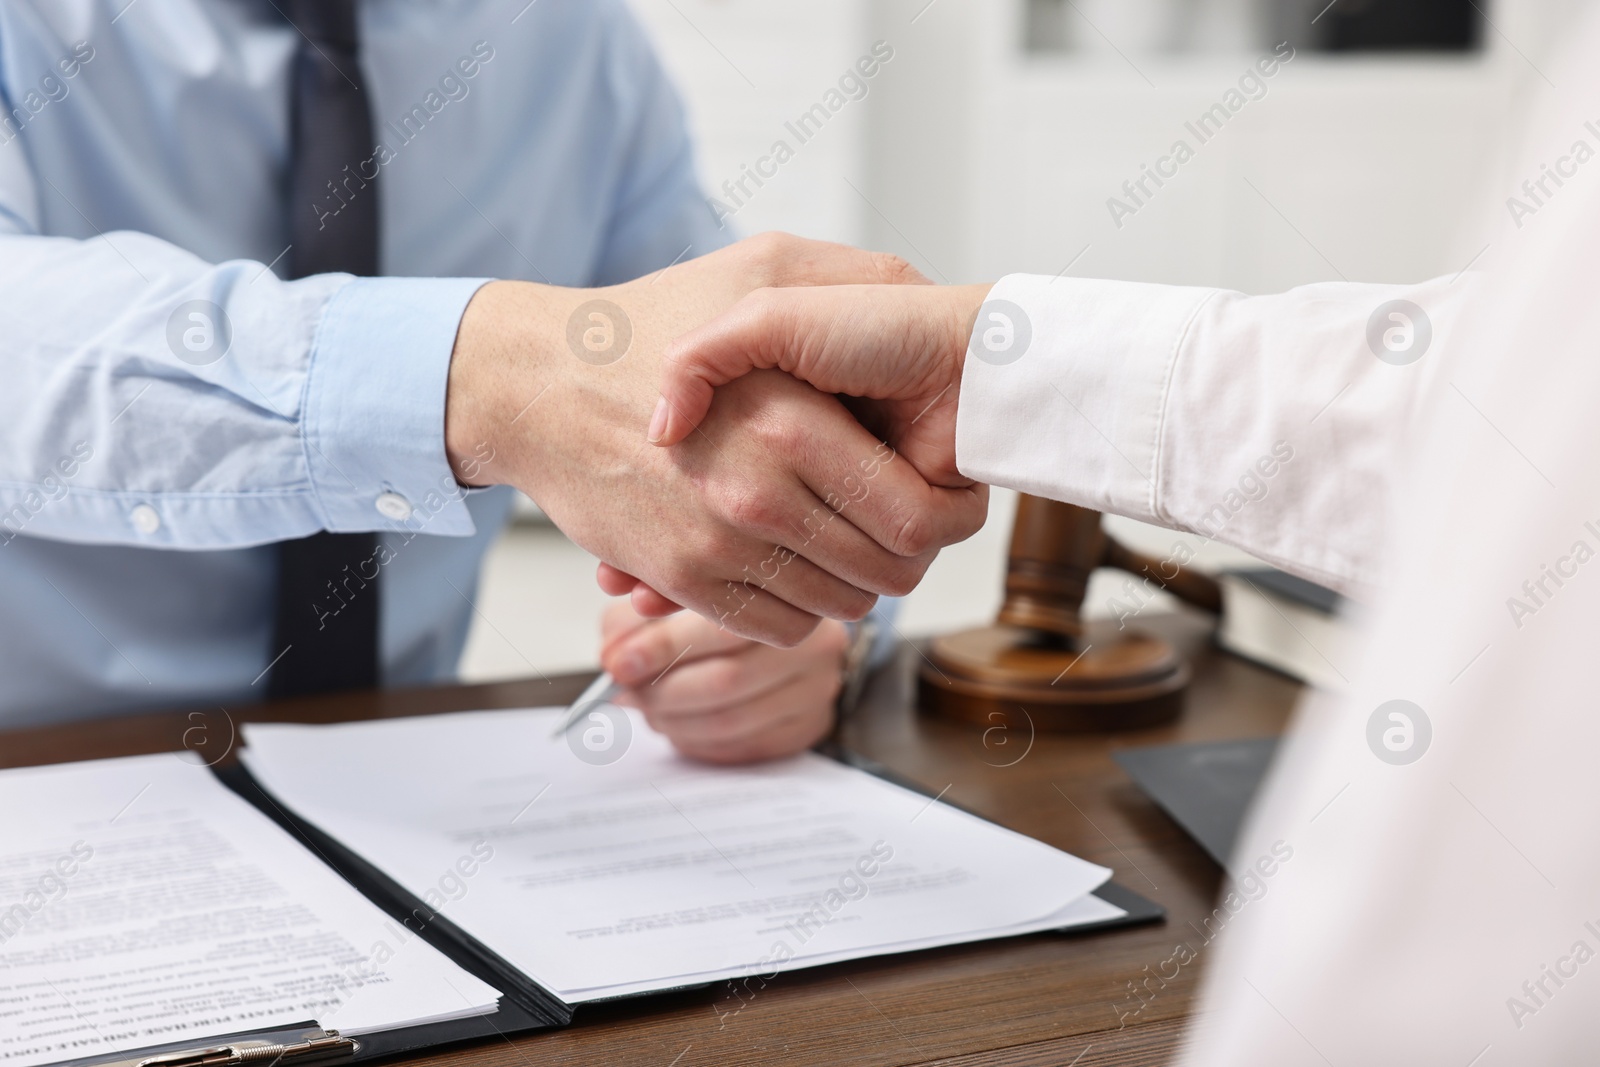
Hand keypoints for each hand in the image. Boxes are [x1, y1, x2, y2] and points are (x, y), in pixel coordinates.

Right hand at [444, 234, 987, 645]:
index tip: (942, 495)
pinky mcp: (683, 580)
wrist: (539, 383)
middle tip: (900, 522)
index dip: (947, 515)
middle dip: (908, 553)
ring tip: (847, 537)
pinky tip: (795, 563)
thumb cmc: (648, 323)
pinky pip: (782, 626)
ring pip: (840, 606)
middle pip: (888, 573)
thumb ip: (852, 284)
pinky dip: (800, 608)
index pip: (918, 519)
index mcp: (792, 424)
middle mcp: (758, 495)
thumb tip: (923, 346)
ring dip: (855, 582)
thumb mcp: (761, 271)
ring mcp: (718, 545)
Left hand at [599, 598, 846, 763]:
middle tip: (625, 693)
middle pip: (725, 681)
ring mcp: (817, 689)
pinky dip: (699, 742)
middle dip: (662, 693)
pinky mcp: (811, 726)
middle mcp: (816, 643)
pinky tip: (680, 724)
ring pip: (731, 721)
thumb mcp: (679, 591)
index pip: (720, 627)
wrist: (791, 627)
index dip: (662, 649)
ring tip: (648, 708)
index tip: (618, 664)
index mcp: (786, 594)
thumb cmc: (725, 607)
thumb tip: (613, 653)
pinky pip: (742, 747)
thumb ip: (642, 609)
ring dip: (675, 722)